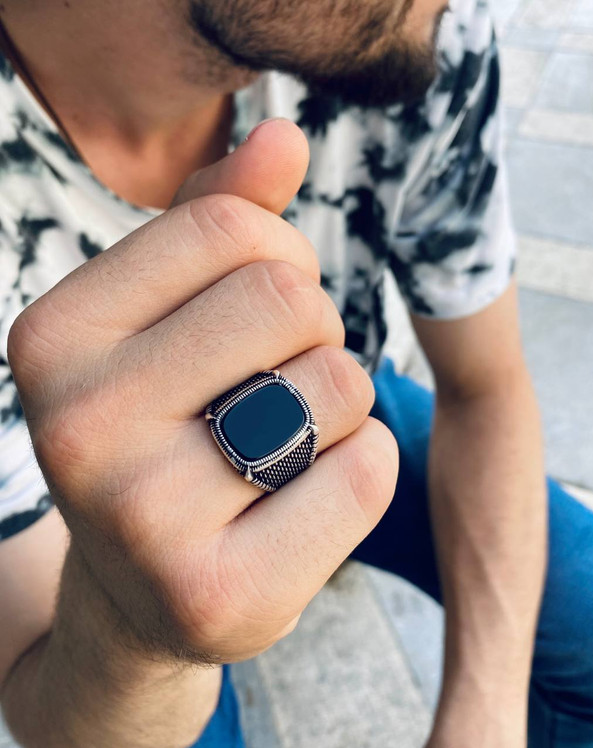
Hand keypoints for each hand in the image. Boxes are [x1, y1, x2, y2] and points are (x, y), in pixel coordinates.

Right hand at [7, 118, 398, 665]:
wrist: (146, 588)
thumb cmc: (169, 429)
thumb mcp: (172, 317)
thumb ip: (220, 218)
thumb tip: (283, 134)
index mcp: (52, 337)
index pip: (232, 226)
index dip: (279, 257)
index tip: (255, 314)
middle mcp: (77, 427)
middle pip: (292, 299)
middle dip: (313, 333)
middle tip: (272, 386)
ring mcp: (143, 521)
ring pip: (340, 385)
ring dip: (337, 405)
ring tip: (277, 450)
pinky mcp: (218, 596)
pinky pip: (367, 472)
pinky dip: (360, 470)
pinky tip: (296, 505)